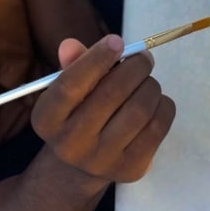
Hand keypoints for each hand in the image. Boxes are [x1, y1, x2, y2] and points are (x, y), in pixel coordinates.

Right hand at [30, 35, 175, 182]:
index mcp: (46, 119)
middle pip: (111, 94)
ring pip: (139, 109)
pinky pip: (158, 127)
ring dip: (150, 85)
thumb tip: (71, 45)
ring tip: (147, 81)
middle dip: (135, 67)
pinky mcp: (130, 170)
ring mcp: (101, 161)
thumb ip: (73, 65)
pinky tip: (155, 101)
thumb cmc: (78, 112)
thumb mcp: (68, 88)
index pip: (70, 85)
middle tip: (144, 56)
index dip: (96, 59)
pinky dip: (163, 105)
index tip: (117, 40)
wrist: (83, 162)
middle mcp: (69, 145)